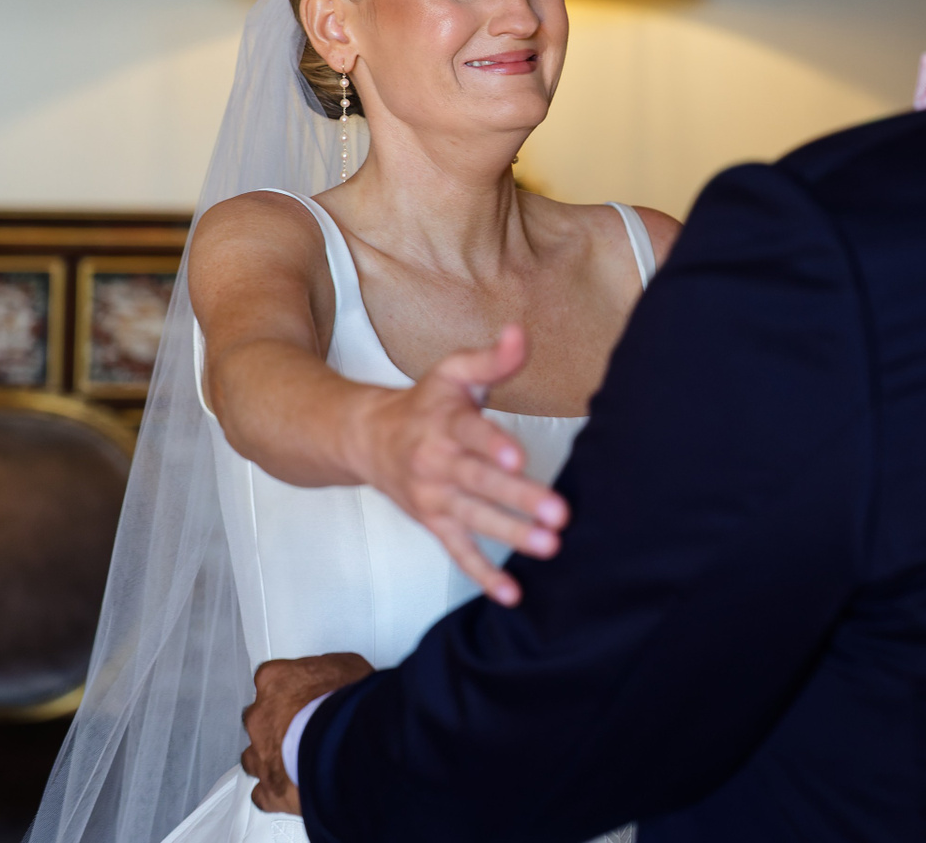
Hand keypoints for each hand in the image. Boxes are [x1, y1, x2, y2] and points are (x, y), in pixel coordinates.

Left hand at [242, 653, 375, 814]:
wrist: (346, 745)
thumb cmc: (347, 705)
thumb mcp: (347, 667)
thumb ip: (328, 671)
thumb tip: (333, 676)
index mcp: (275, 681)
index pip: (269, 678)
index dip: (289, 688)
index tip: (302, 693)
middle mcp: (261, 716)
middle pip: (258, 717)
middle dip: (277, 723)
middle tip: (303, 727)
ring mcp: (261, 753)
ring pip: (253, 756)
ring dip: (271, 757)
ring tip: (295, 759)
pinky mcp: (269, 788)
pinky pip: (262, 793)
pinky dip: (274, 792)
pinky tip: (290, 789)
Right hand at [353, 324, 568, 605]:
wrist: (367, 439)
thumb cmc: (423, 403)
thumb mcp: (453, 372)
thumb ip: (491, 358)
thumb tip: (520, 333)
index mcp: (444, 423)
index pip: (468, 434)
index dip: (492, 444)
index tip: (518, 455)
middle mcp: (437, 463)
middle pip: (480, 482)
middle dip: (518, 499)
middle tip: (558, 515)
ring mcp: (435, 498)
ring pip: (474, 520)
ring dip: (511, 536)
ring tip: (549, 547)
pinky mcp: (435, 523)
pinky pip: (458, 552)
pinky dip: (483, 575)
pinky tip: (512, 594)